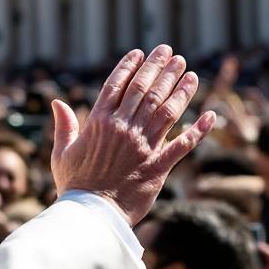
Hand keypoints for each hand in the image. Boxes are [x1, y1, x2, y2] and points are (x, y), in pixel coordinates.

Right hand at [51, 46, 213, 224]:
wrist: (92, 216)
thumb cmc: (74, 186)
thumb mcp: (62, 154)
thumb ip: (64, 126)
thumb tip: (58, 102)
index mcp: (99, 122)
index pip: (117, 85)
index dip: (130, 65)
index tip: (141, 52)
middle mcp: (123, 129)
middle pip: (145, 90)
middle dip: (160, 68)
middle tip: (171, 53)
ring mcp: (143, 146)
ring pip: (167, 109)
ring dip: (180, 88)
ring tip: (189, 71)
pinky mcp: (159, 166)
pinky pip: (184, 145)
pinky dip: (200, 131)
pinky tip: (210, 116)